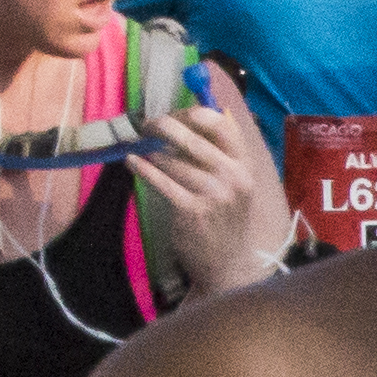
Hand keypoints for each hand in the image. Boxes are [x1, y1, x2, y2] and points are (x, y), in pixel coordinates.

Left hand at [149, 63, 295, 294]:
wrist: (226, 263)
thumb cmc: (223, 216)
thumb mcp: (232, 183)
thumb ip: (215, 152)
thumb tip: (186, 113)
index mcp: (244, 165)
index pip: (222, 124)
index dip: (192, 112)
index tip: (173, 112)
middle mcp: (233, 177)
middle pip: (190, 136)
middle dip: (161, 125)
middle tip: (146, 125)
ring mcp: (214, 195)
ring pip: (170, 158)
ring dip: (150, 151)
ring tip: (141, 149)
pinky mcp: (192, 211)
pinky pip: (159, 180)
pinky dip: (142, 167)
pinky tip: (132, 162)